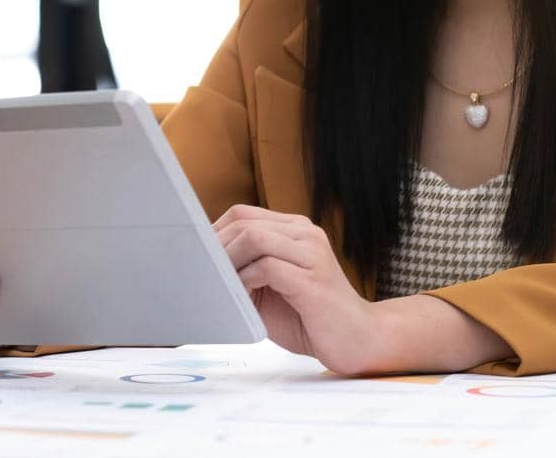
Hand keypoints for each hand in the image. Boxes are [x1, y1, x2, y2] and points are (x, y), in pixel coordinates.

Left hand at [215, 204, 374, 374]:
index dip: (214, 233)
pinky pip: (267, 267)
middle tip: (202, 274)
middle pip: (243, 222)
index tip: (197, 257)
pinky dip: (245, 280)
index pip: (242, 214)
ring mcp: (311, 254)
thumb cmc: (309, 317)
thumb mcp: (270, 287)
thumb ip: (246, 269)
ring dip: (228, 262)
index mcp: (295, 230)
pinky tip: (242, 297)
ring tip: (220, 285)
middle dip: (215, 248)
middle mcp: (305, 234)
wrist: (358, 341)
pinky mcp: (313, 280)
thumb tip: (203, 263)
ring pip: (253, 237)